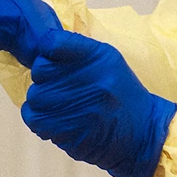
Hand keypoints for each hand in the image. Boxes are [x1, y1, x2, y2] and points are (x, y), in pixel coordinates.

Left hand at [21, 28, 176, 176]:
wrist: (141, 133)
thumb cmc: (123, 93)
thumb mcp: (109, 60)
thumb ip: (79, 50)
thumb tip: (46, 45)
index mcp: (97, 56)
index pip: (52, 42)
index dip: (47, 50)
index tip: (53, 58)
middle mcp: (86, 79)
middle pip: (40, 69)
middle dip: (45, 76)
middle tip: (60, 84)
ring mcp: (76, 107)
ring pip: (35, 95)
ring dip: (42, 99)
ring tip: (61, 102)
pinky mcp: (66, 132)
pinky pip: (34, 119)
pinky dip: (39, 118)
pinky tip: (56, 117)